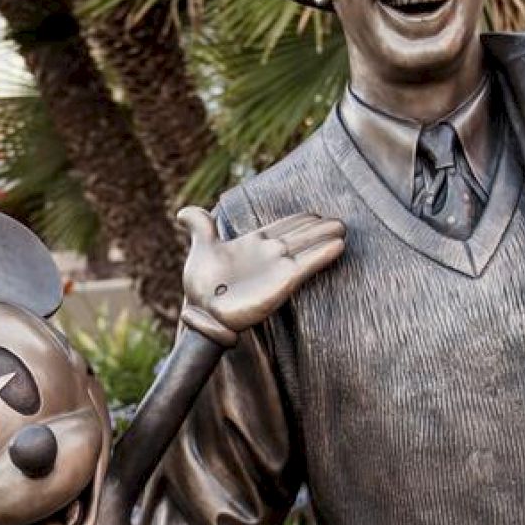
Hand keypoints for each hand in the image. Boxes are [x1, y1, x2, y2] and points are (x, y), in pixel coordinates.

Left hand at [178, 207, 345, 336]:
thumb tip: (182, 211)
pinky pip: (307, 265)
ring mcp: (278, 267)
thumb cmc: (202, 285)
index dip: (300, 219)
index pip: (283, 226)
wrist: (204, 312)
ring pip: (308, 246)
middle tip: (339, 221)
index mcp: (254, 243)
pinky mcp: (283, 282)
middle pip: (301, 234)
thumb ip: (200, 227)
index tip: (316, 213)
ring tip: (342, 229)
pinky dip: (322, 255)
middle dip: (319, 227)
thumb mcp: (201, 249)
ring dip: (325, 237)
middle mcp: (270, 253)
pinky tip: (338, 245)